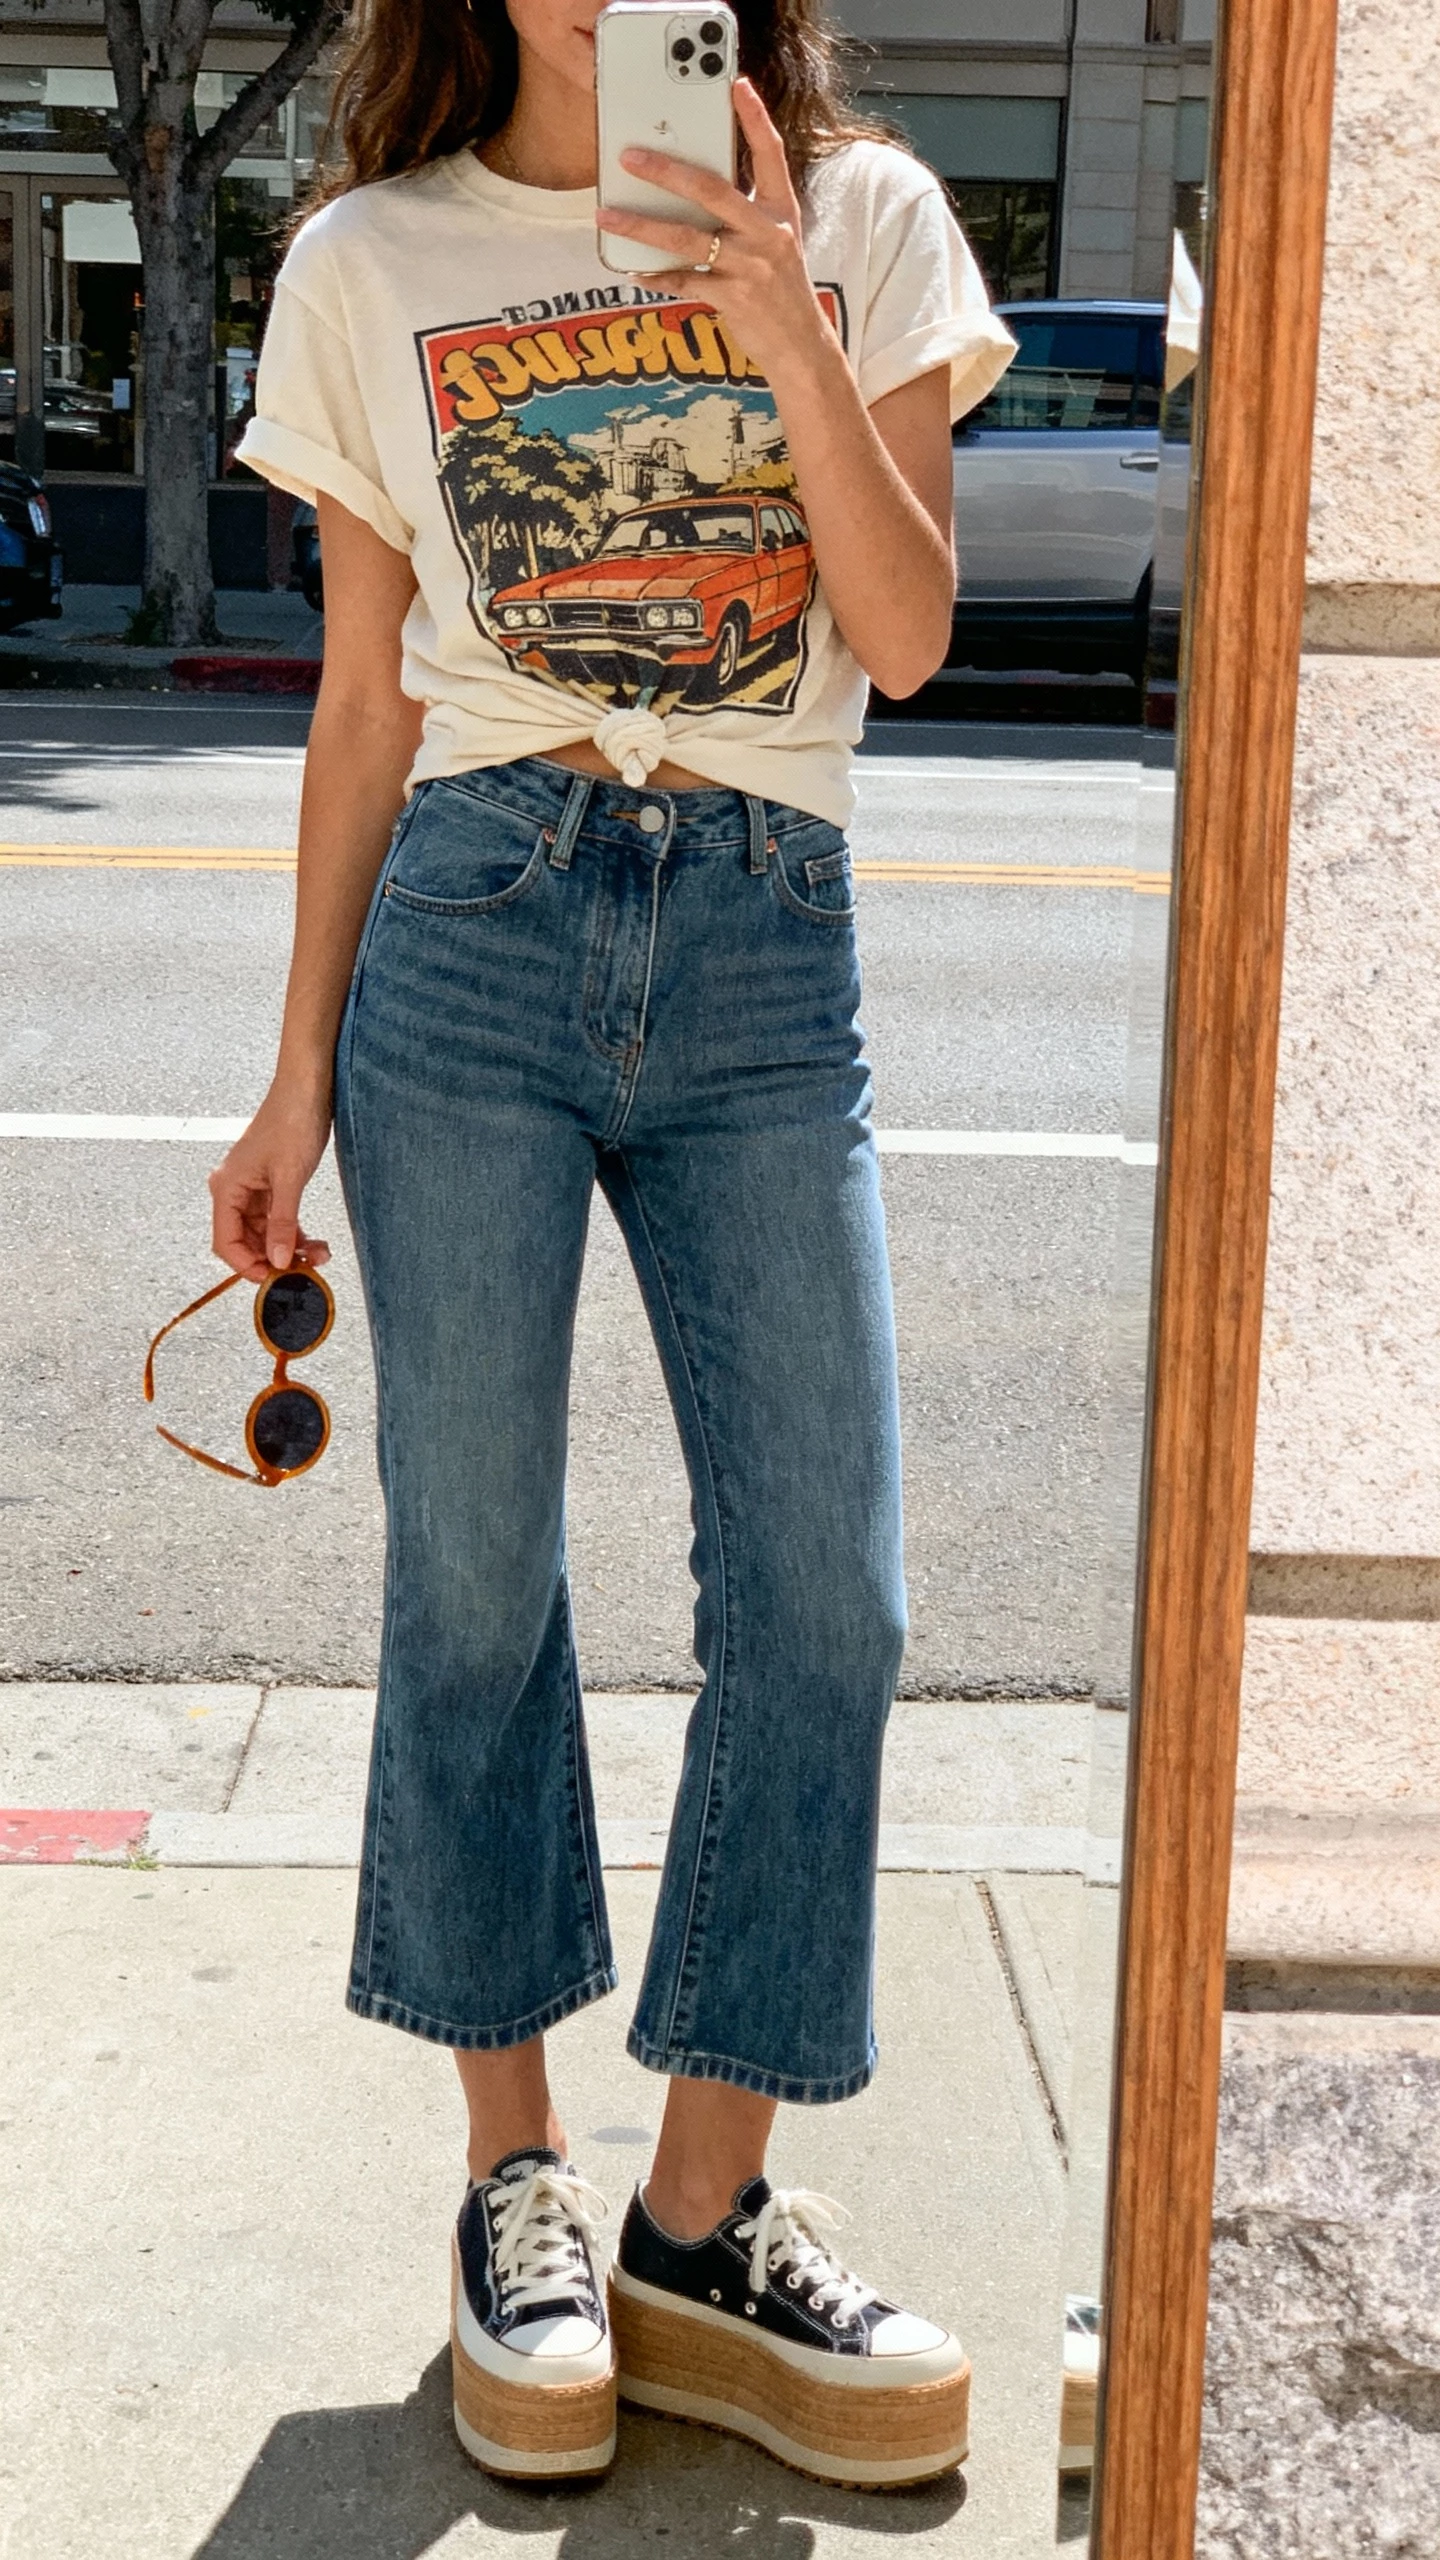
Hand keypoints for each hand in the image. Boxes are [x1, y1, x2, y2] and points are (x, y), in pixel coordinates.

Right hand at [209, 1083, 332, 1281]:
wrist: (307, 1088)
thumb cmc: (292, 1121)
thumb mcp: (290, 1178)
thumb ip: (282, 1222)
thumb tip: (277, 1260)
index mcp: (227, 1188)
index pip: (225, 1242)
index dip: (247, 1266)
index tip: (274, 1279)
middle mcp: (234, 1190)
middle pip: (246, 1241)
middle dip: (274, 1258)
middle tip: (303, 1271)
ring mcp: (253, 1188)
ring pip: (265, 1233)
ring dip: (289, 1247)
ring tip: (318, 1255)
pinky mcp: (271, 1184)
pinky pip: (277, 1219)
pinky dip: (294, 1232)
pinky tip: (314, 1242)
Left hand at [597, 80, 835, 385]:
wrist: (801, 345)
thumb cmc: (780, 287)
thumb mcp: (774, 239)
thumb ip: (742, 211)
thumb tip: (690, 186)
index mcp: (780, 210)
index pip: (771, 154)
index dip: (755, 117)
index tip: (736, 84)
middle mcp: (767, 233)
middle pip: (711, 190)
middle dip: (666, 171)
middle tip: (630, 157)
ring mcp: (750, 267)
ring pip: (686, 238)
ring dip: (642, 226)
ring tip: (608, 216)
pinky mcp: (733, 299)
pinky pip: (683, 282)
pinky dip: (655, 277)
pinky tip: (633, 270)